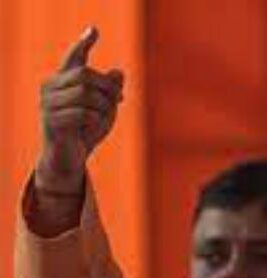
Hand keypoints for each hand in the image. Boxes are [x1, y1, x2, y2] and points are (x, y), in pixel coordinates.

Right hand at [36, 26, 123, 192]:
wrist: (69, 159)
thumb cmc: (86, 132)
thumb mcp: (105, 110)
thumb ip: (111, 91)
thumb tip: (119, 72)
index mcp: (63, 81)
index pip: (74, 57)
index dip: (84, 43)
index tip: (94, 30)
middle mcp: (51, 88)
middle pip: (86, 75)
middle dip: (108, 88)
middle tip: (119, 101)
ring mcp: (48, 104)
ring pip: (86, 93)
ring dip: (103, 107)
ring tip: (102, 119)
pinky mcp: (51, 121)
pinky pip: (83, 113)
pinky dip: (95, 121)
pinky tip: (91, 129)